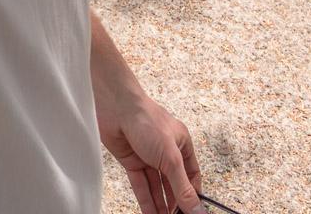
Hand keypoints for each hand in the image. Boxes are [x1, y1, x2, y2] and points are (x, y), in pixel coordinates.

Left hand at [100, 93, 203, 213]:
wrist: (114, 107)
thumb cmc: (146, 119)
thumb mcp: (170, 157)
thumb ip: (182, 186)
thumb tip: (196, 208)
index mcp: (181, 143)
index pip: (192, 176)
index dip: (193, 195)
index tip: (193, 213)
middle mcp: (166, 151)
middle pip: (173, 184)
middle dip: (175, 203)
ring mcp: (148, 156)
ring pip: (157, 188)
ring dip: (161, 206)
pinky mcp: (132, 161)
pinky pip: (142, 186)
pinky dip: (146, 202)